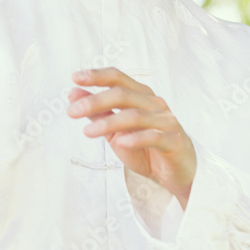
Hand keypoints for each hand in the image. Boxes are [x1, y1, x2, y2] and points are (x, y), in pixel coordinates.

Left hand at [67, 67, 195, 207]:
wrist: (176, 173)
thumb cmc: (146, 148)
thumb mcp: (115, 131)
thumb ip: (97, 112)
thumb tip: (73, 94)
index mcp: (141, 95)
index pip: (118, 78)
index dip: (97, 75)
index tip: (75, 78)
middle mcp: (154, 103)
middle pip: (123, 94)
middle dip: (95, 101)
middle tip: (72, 111)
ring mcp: (166, 121)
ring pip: (135, 115)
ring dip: (109, 122)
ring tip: (87, 131)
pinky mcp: (174, 141)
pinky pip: (154, 136)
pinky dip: (136, 138)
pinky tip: (120, 142)